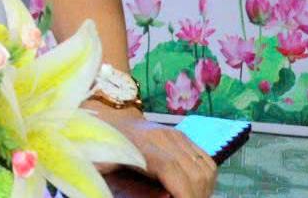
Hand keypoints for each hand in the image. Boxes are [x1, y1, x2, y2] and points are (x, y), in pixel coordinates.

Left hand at [89, 103, 217, 197]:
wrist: (108, 118)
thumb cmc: (100, 145)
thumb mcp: (101, 166)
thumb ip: (122, 185)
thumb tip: (152, 197)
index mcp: (140, 144)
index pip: (171, 170)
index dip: (183, 193)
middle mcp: (163, 137)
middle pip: (194, 173)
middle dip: (196, 195)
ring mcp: (176, 135)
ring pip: (205, 169)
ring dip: (203, 190)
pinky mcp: (183, 136)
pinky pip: (206, 160)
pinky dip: (206, 179)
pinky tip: (196, 189)